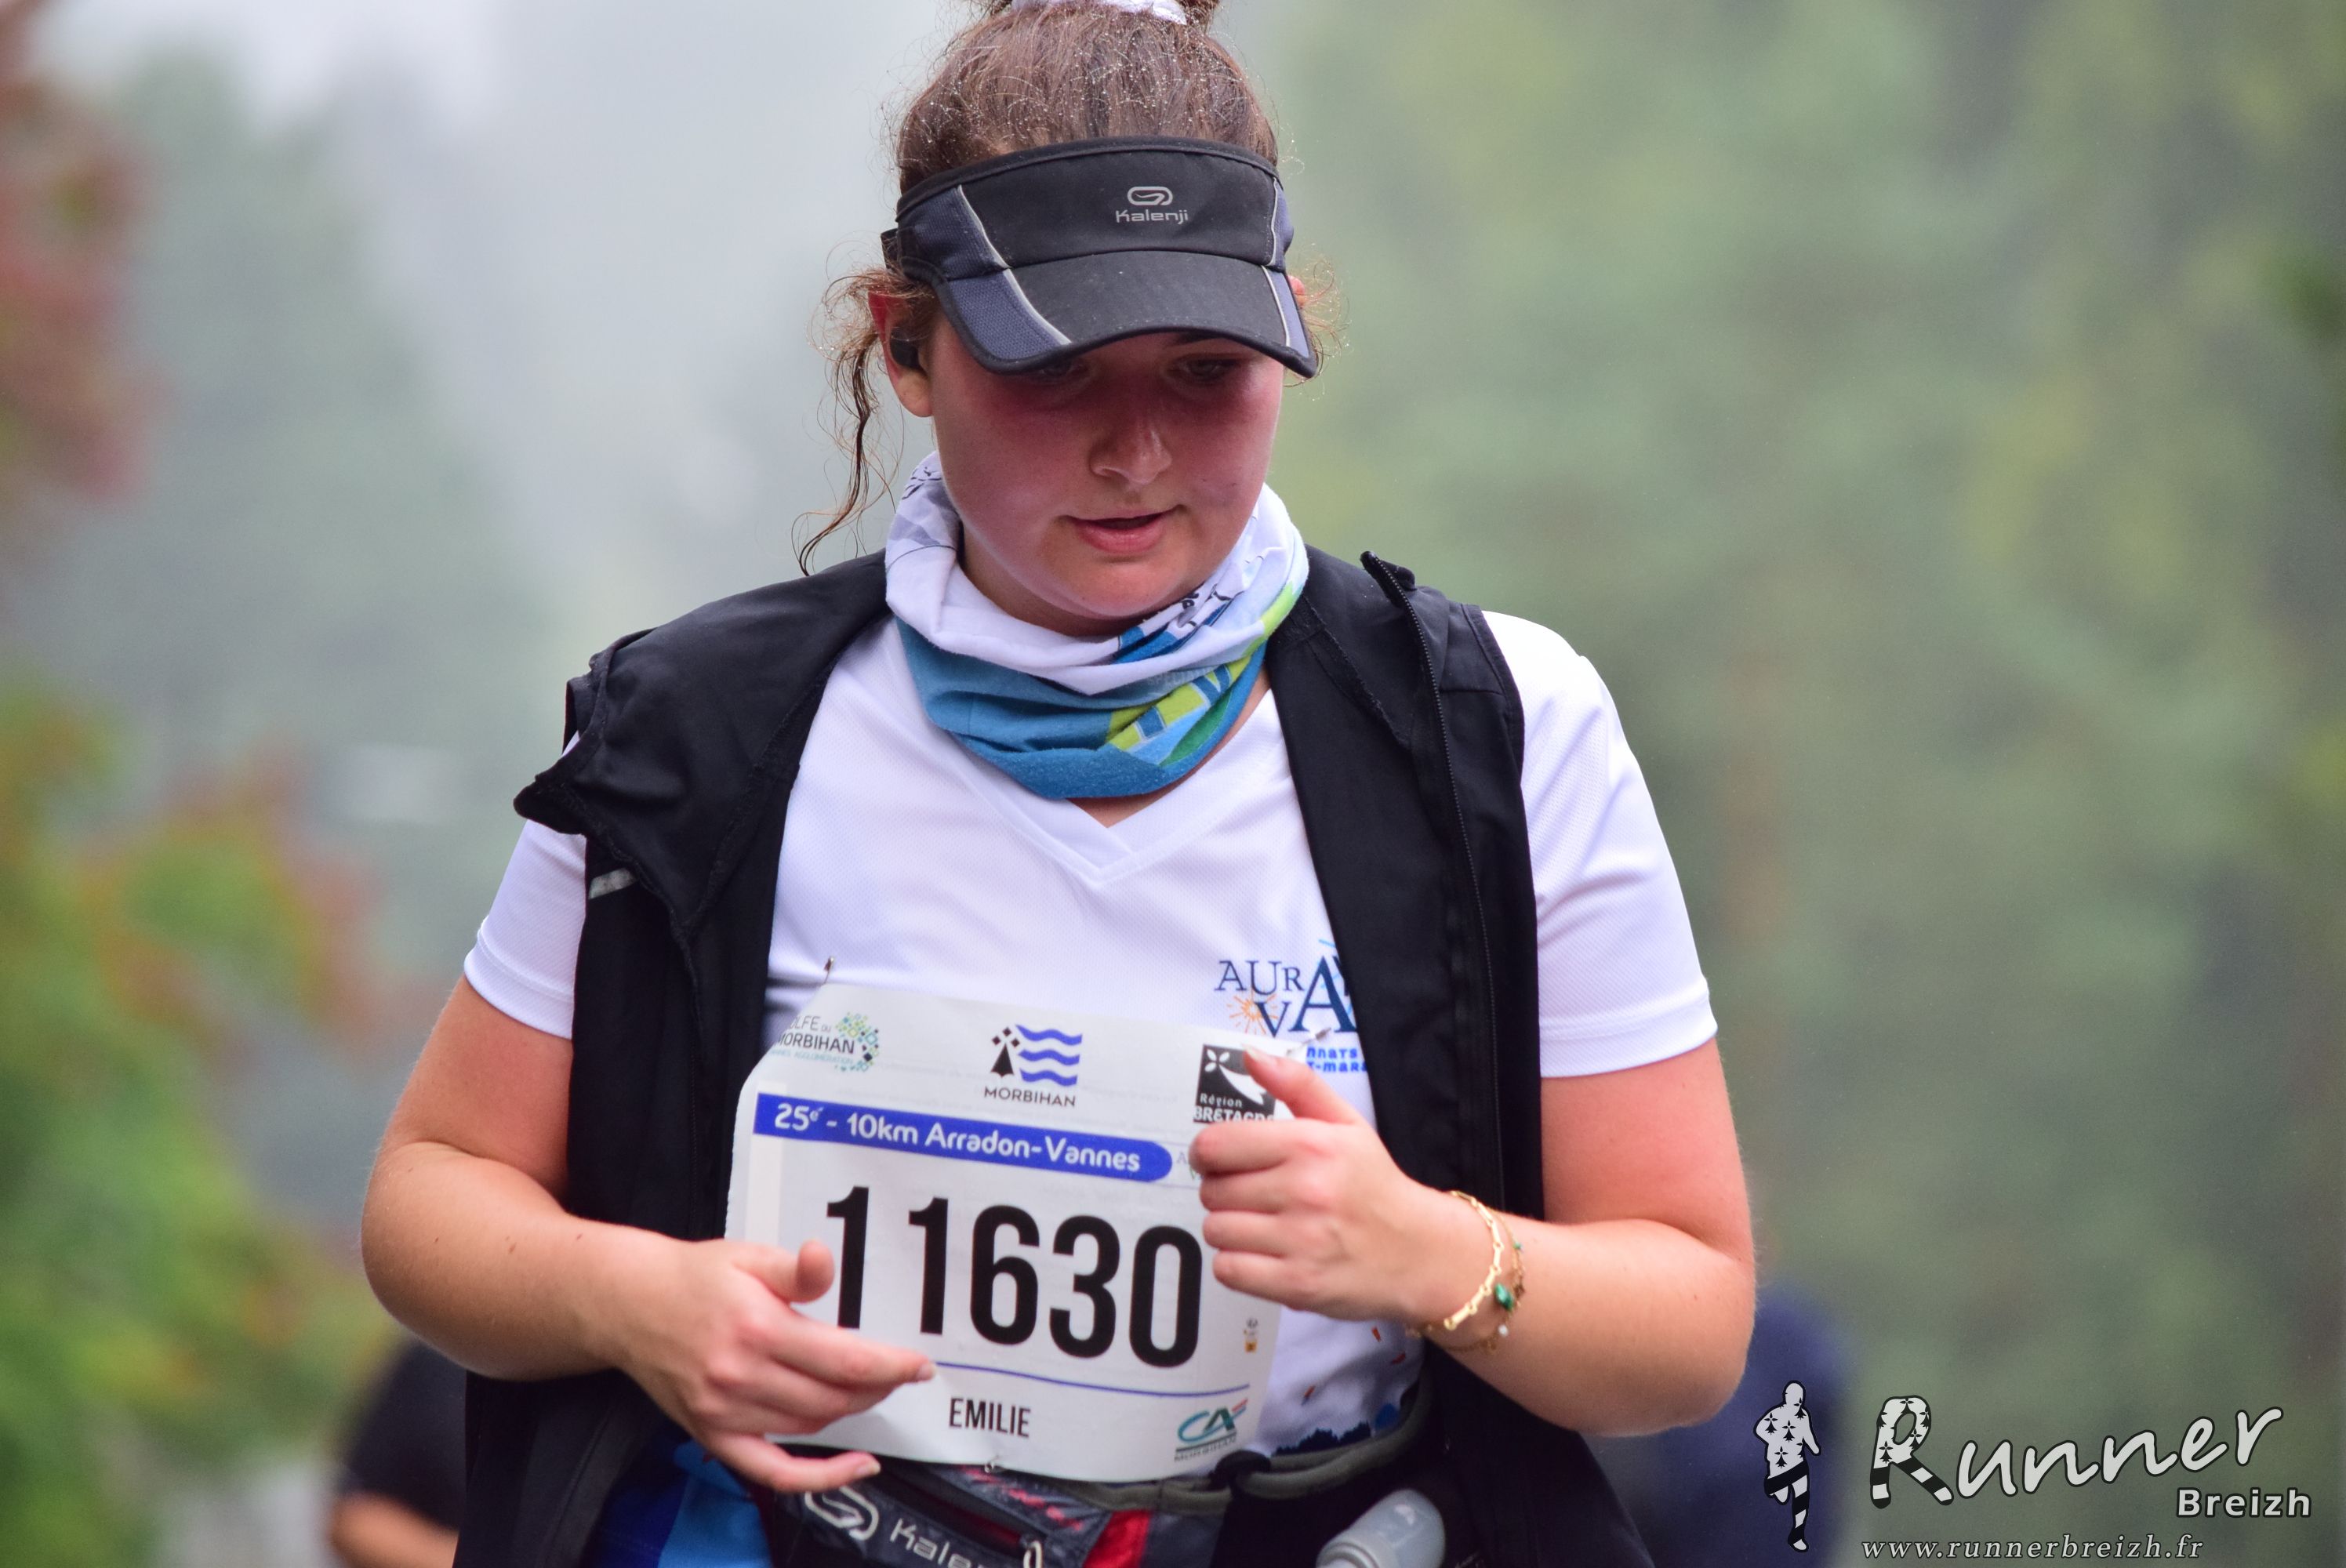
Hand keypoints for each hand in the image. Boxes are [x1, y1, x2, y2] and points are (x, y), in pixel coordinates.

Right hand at [596, 1233, 933, 1492]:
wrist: (628, 1305)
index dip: (890, 1366)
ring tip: (872, 1392)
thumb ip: (795, 1270)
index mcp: (757, 1328)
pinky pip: (772, 1471)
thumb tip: (824, 1260)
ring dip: (851, 1413)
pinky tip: (855, 1467)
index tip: (919, 1366)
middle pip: (833, 1397)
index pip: (843, 1358)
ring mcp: (724, 1412)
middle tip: (900, 1373)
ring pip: (810, 1426)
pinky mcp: (712, 1435)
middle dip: (878, 1388)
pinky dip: (818, 1478)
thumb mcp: (749, 1257)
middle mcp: (741, 1376)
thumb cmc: (695, 1277)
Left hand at [1190, 1048, 1488, 1324]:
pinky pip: (1229, 1270)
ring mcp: (1301, 1241)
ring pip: (1217, 1230)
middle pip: (1213, 1190)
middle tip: (1254, 1196)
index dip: (1207, 1154)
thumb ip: (1297, 1084)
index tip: (1219, 1160)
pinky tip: (1265, 1255)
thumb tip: (1251, 1056)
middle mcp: (1305, 1191)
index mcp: (1311, 1145)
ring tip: (1263, 1226)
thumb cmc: (1373, 1185)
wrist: (1418, 1252)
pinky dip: (1238, 1265)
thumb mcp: (1346, 1124)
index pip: (1217, 1145)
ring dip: (1231, 1229)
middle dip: (1224, 1191)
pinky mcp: (1298, 1285)